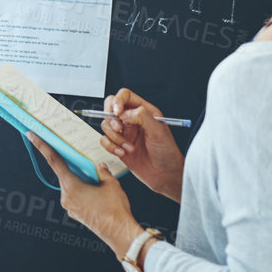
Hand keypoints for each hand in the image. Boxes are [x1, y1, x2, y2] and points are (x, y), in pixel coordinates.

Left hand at [27, 133, 141, 258]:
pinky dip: (82, 191)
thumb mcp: (111, 184)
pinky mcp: (75, 214)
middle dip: (72, 166)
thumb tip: (99, 165)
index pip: (54, 161)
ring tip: (97, 182)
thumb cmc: (115, 208)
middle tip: (81, 159)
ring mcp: (69, 207)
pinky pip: (75, 197)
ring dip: (80, 180)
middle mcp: (66, 197)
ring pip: (71, 186)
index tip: (31, 135)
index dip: (42, 146)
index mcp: (71, 186)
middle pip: (64, 174)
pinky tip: (96, 192)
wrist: (120, 233)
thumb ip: (102, 171)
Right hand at [97, 88, 183, 202]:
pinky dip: (110, 147)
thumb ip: (142, 116)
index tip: (118, 112)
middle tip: (119, 128)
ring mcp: (124, 132)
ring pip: (106, 125)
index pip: (125, 96)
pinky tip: (123, 153)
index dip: (118, 101)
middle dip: (111, 118)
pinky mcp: (117, 145)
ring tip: (128, 147)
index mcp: (144, 112)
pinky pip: (104, 140)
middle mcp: (132, 120)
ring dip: (115, 137)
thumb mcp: (158, 131)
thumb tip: (124, 113)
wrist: (165, 176)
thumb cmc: (167, 154)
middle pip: (110, 106)